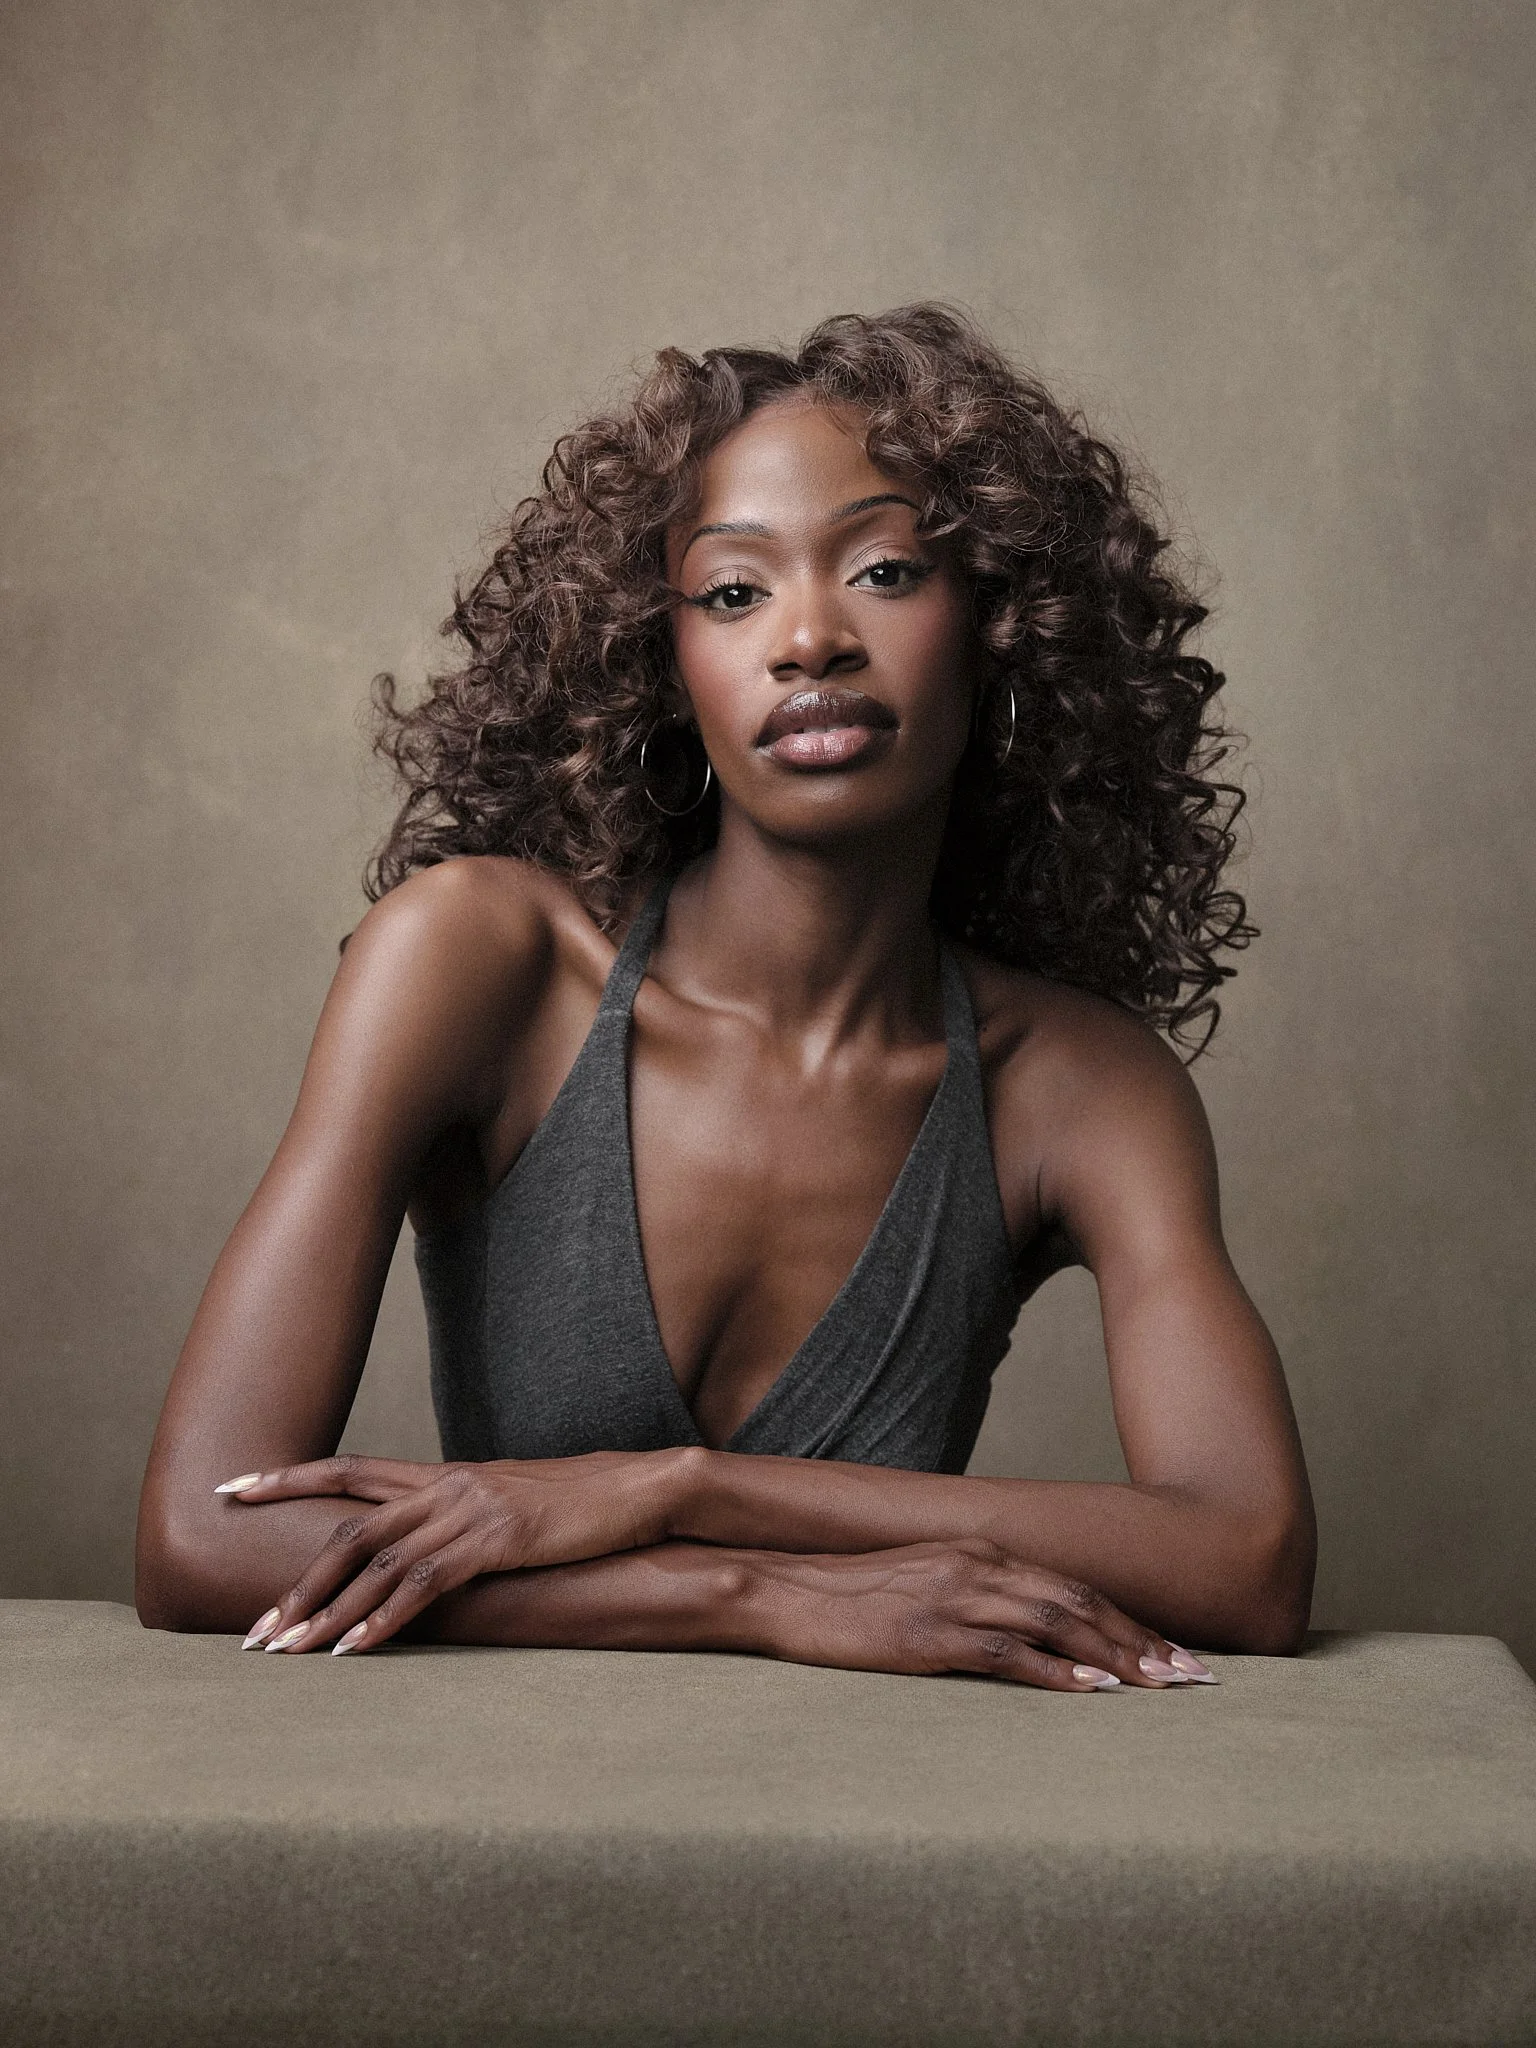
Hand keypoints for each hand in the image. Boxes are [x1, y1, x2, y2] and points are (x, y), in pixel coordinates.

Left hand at [216, 1451, 687, 1653]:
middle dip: (295, 1583)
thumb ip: (458, 1524)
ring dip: (327, 1612)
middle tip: (255, 1633)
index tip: (230, 1487)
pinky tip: (356, 1650)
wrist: (637, 1489)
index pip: (348, 1468)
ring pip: (376, 1562)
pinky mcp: (499, 1539)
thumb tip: (420, 1556)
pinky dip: (384, 1620)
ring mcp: (471, 1509)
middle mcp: (447, 1484)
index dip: (287, 1477)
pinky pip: (425, 1583)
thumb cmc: (576, 1506)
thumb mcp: (506, 1508)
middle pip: (348, 1529)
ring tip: (287, 1653)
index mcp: (444, 1474)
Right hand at [752, 1539, 1215, 1689]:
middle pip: (1080, 1601)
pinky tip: (1095, 1693)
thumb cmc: (853, 1596)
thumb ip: (976, 1593)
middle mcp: (978, 1565)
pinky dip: (1058, 1673)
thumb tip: (1027, 1630)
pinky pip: (1009, 1654)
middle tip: (1194, 1676)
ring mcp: (955, 1598)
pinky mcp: (931, 1636)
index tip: (1174, 1652)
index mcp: (980, 1551)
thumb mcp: (925, 1580)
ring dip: (1118, 1657)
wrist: (786, 1591)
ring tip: (1164, 1687)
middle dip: (1143, 1641)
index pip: (1073, 1585)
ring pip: (1057, 1624)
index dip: (1129, 1620)